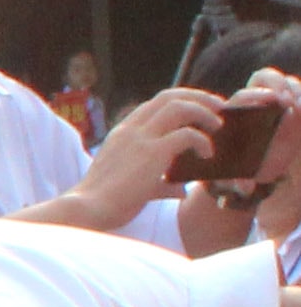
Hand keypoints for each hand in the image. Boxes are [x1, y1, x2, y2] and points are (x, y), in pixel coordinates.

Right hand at [80, 86, 228, 227]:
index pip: (156, 103)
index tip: (202, 110)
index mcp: (123, 133)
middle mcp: (131, 129)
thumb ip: (159, 182)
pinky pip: (187, 134)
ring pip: (180, 106)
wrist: (87, 211)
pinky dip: (202, 141)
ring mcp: (140, 139)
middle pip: (170, 96)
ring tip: (218, 126)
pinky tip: (207, 155)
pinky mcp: (152, 153)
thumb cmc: (104, 203)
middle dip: (200, 97)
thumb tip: (179, 190)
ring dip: (205, 112)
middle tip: (219, 108)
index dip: (183, 100)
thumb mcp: (132, 185)